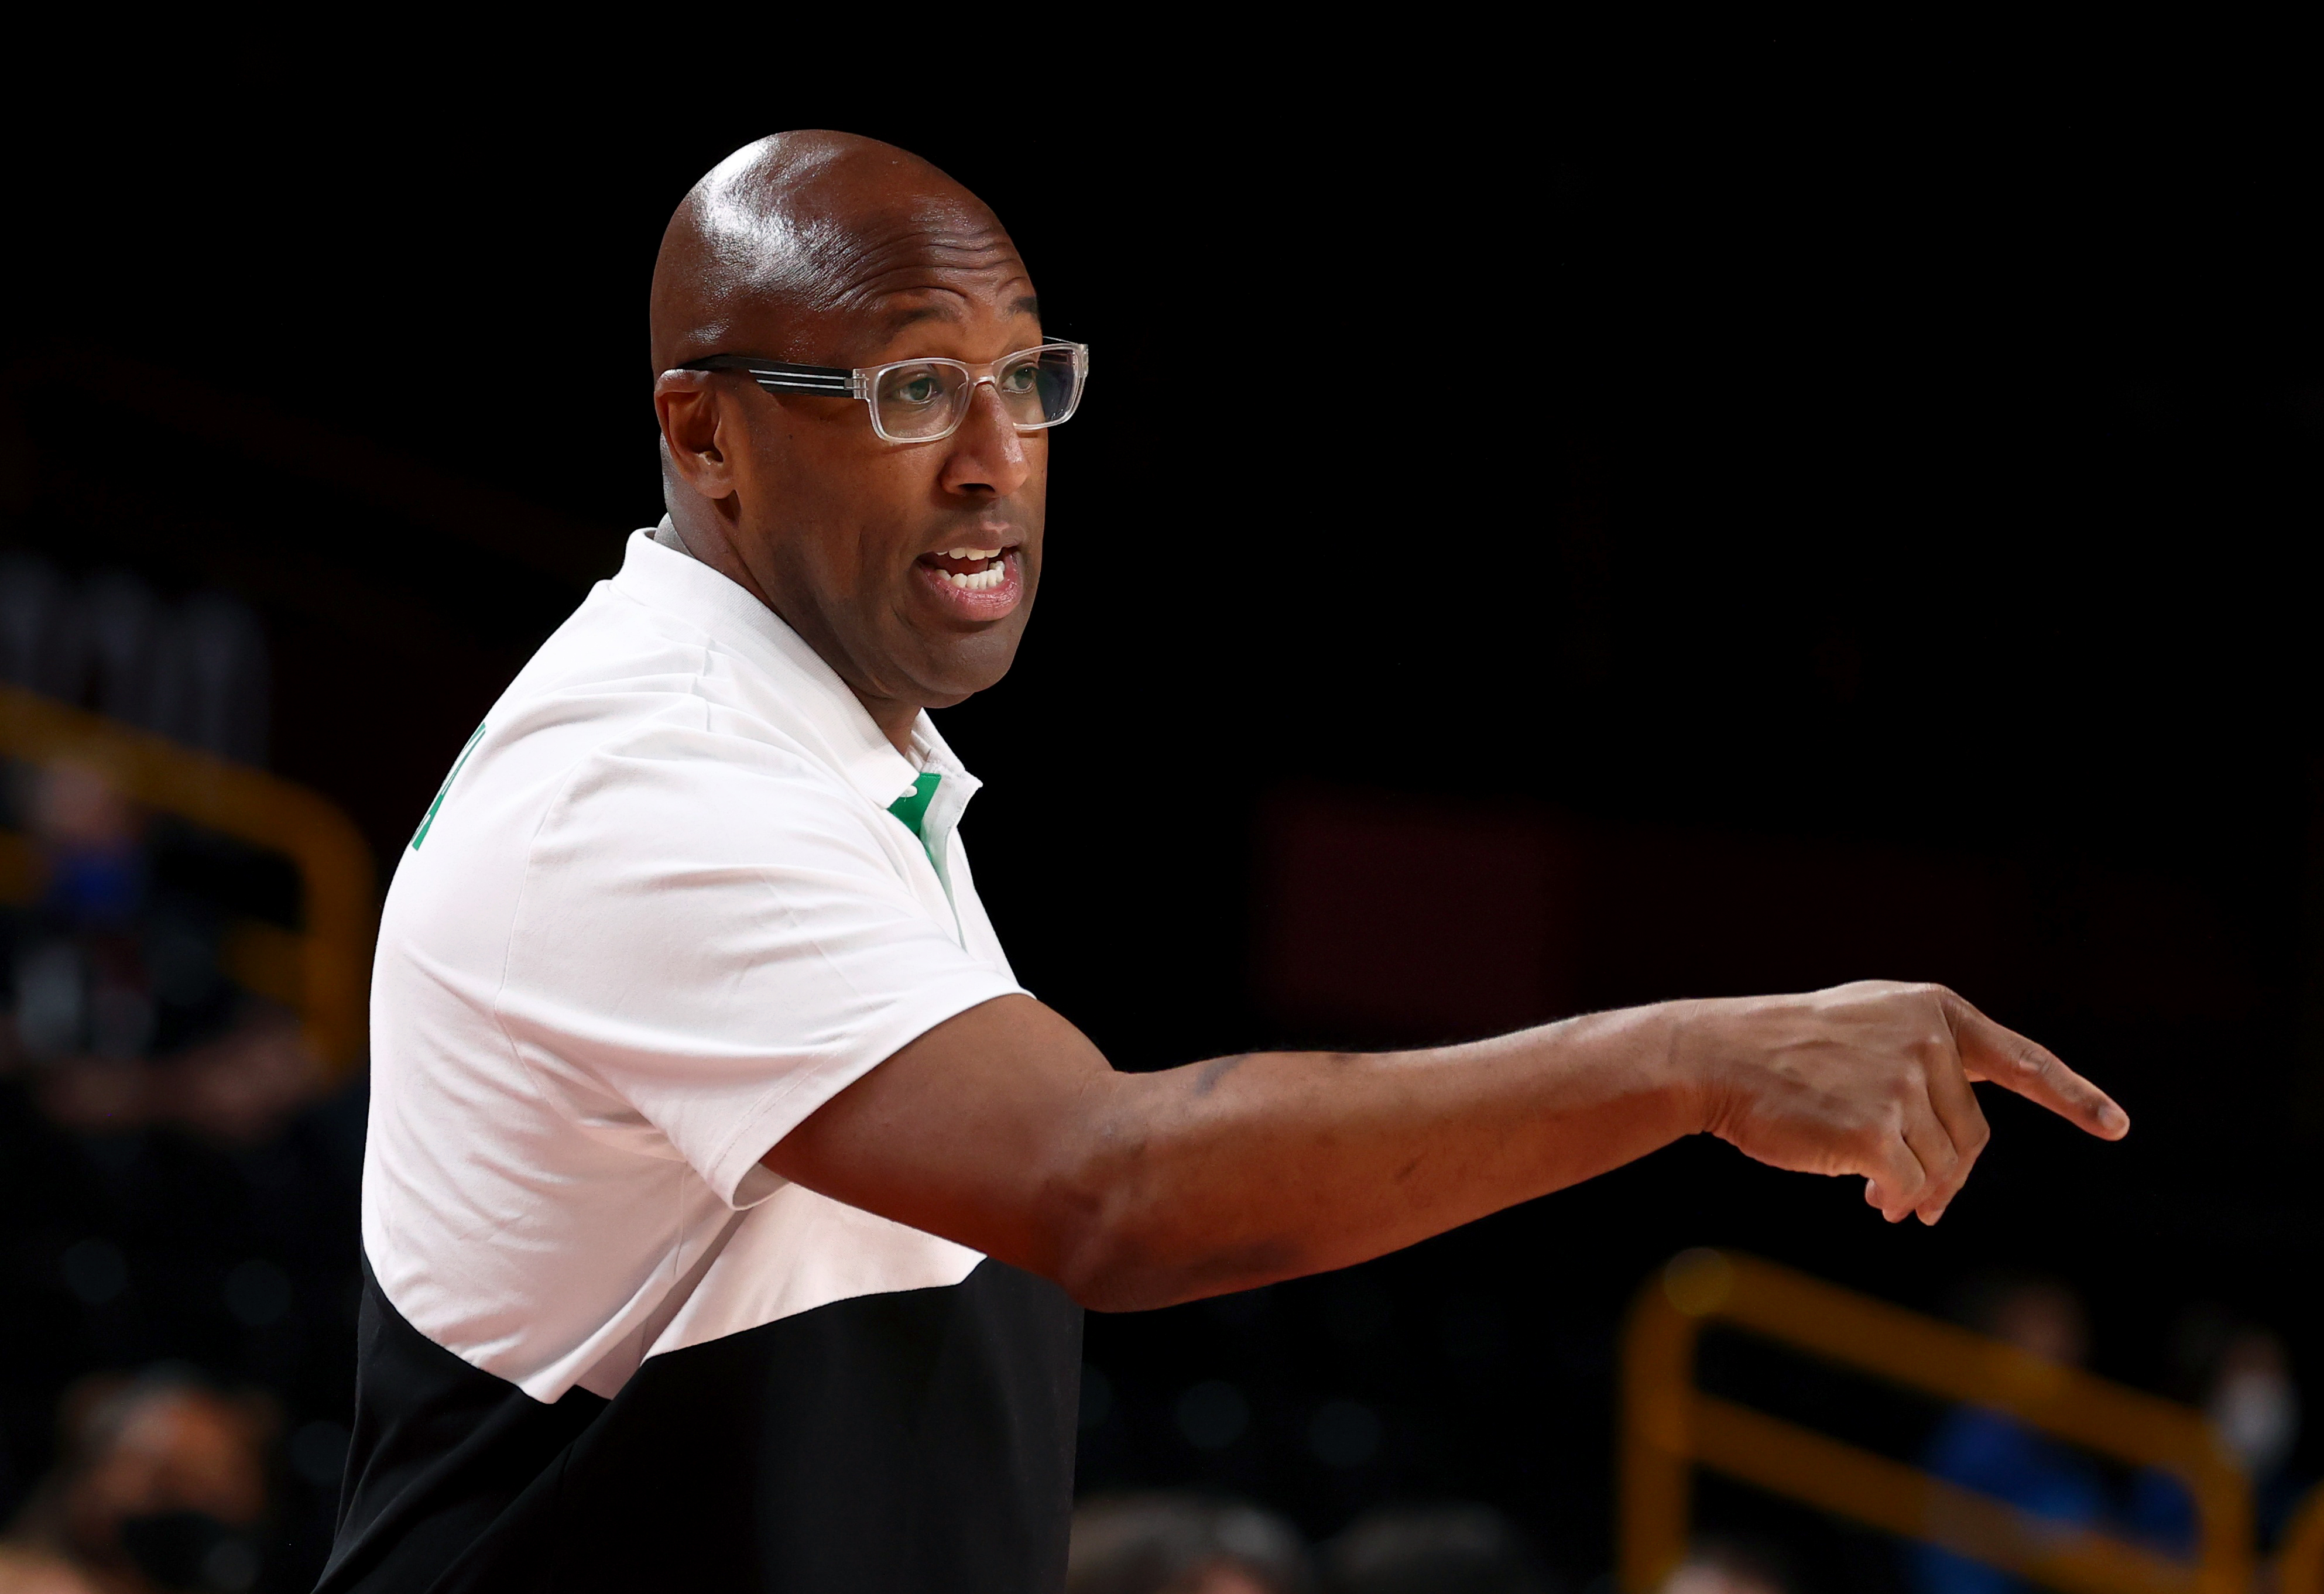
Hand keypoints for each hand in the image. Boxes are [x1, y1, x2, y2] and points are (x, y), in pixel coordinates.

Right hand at [1680, 981, 2126, 1223]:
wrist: (1718, 1058)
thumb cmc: (1786, 1051)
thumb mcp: (1865, 1030)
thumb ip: (1921, 1069)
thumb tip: (1943, 1177)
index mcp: (1933, 1010)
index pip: (2020, 1059)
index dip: (2072, 1095)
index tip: (2116, 1126)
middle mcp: (1927, 1042)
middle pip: (1972, 1132)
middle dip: (1950, 1172)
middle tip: (1921, 1205)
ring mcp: (1901, 1084)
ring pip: (1941, 1165)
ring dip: (1917, 1190)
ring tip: (1882, 1198)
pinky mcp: (1874, 1129)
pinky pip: (1909, 1184)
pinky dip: (1895, 1198)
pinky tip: (1871, 1198)